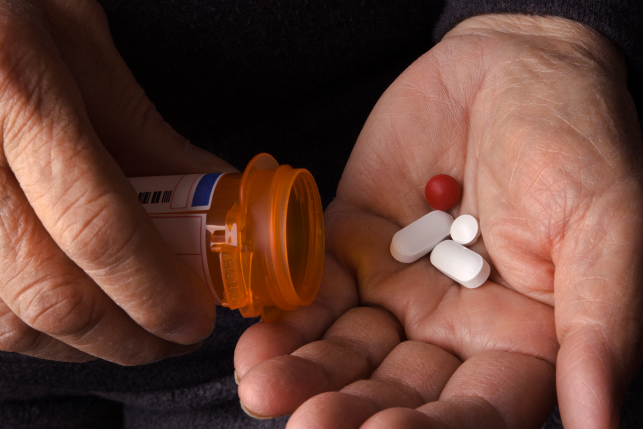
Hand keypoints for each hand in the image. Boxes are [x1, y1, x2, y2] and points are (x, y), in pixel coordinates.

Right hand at [0, 0, 232, 363]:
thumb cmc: (0, 5)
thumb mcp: (78, 42)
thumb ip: (145, 130)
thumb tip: (216, 194)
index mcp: (14, 89)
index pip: (98, 229)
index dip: (155, 291)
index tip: (194, 317)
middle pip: (48, 296)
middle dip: (125, 336)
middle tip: (170, 334)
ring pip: (3, 321)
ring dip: (78, 343)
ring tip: (126, 327)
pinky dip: (28, 324)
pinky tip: (65, 306)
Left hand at [235, 15, 642, 428]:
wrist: (511, 66)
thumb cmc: (577, 139)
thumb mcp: (605, 224)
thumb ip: (597, 322)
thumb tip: (601, 422)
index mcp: (521, 337)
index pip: (476, 408)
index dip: (433, 428)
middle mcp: (453, 324)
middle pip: (398, 387)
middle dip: (351, 408)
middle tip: (308, 424)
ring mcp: (397, 285)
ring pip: (347, 346)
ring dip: (305, 370)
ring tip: (263, 386)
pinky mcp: (353, 244)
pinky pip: (316, 288)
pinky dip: (287, 313)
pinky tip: (258, 337)